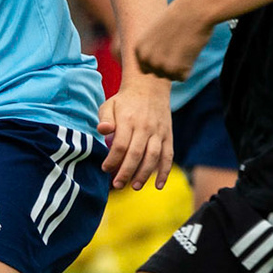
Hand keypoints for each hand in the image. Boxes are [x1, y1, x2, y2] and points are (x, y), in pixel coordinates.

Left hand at [98, 73, 172, 189]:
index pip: (120, 145)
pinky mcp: (168, 135)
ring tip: (134, 186)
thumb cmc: (125, 100)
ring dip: (144, 174)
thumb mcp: (110, 104)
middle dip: (126, 172)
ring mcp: (158, 132)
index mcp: (128, 120)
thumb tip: (103, 130)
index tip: (105, 169)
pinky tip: (158, 185)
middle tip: (117, 185)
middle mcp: (145, 127)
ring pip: (153, 156)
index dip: (113, 160)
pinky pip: (168, 155)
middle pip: (136, 154)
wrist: (150, 86)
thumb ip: (105, 118)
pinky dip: (164, 171)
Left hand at [135, 0, 214, 82]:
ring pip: (171, 77)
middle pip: (159, 74)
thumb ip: (150, 51)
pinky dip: (189, 67)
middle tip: (178, 44)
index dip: (159, 59)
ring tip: (183, 46)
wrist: (194, 9)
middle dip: (169, 64)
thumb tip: (148, 69)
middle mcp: (146, 59)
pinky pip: (182, 77)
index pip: (146, 68)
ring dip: (179, 66)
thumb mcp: (154, 33)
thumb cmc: (177, 19)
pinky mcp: (176, 70)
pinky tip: (189, 50)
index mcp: (138, 50)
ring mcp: (160, 66)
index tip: (167, 46)